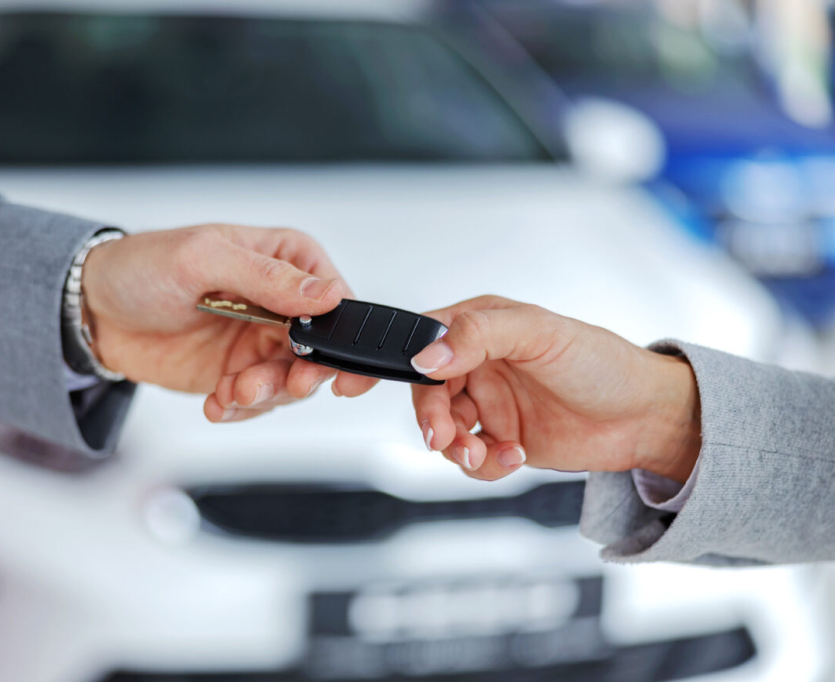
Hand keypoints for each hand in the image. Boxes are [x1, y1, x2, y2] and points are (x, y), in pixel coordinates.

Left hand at [80, 224, 350, 421]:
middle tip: (275, 384)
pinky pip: (258, 402)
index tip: (330, 363)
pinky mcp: (238, 372)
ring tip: (230, 390)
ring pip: (291, 382)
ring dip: (264, 394)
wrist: (94, 312)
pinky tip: (217, 400)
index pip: (337, 300)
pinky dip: (239, 407)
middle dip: (300, 375)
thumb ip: (268, 277)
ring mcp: (261, 341)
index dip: (342, 335)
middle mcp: (282, 304)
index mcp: (287, 261)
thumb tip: (324, 295)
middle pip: (321, 350)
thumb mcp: (204, 258)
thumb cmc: (143, 267)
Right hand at [337, 296, 700, 482]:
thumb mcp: (541, 334)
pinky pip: (470, 458)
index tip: (350, 384)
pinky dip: (484, 465)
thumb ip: (480, 335)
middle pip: (424, 395)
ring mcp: (488, 403)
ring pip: (443, 431)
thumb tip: (426, 353)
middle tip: (448, 439)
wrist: (645, 419)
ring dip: (458, 449)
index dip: (381, 363)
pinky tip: (513, 457)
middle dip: (432, 422)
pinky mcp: (501, 439)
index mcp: (478, 327)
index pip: (416, 341)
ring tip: (488, 454)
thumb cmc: (602, 363)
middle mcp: (477, 364)